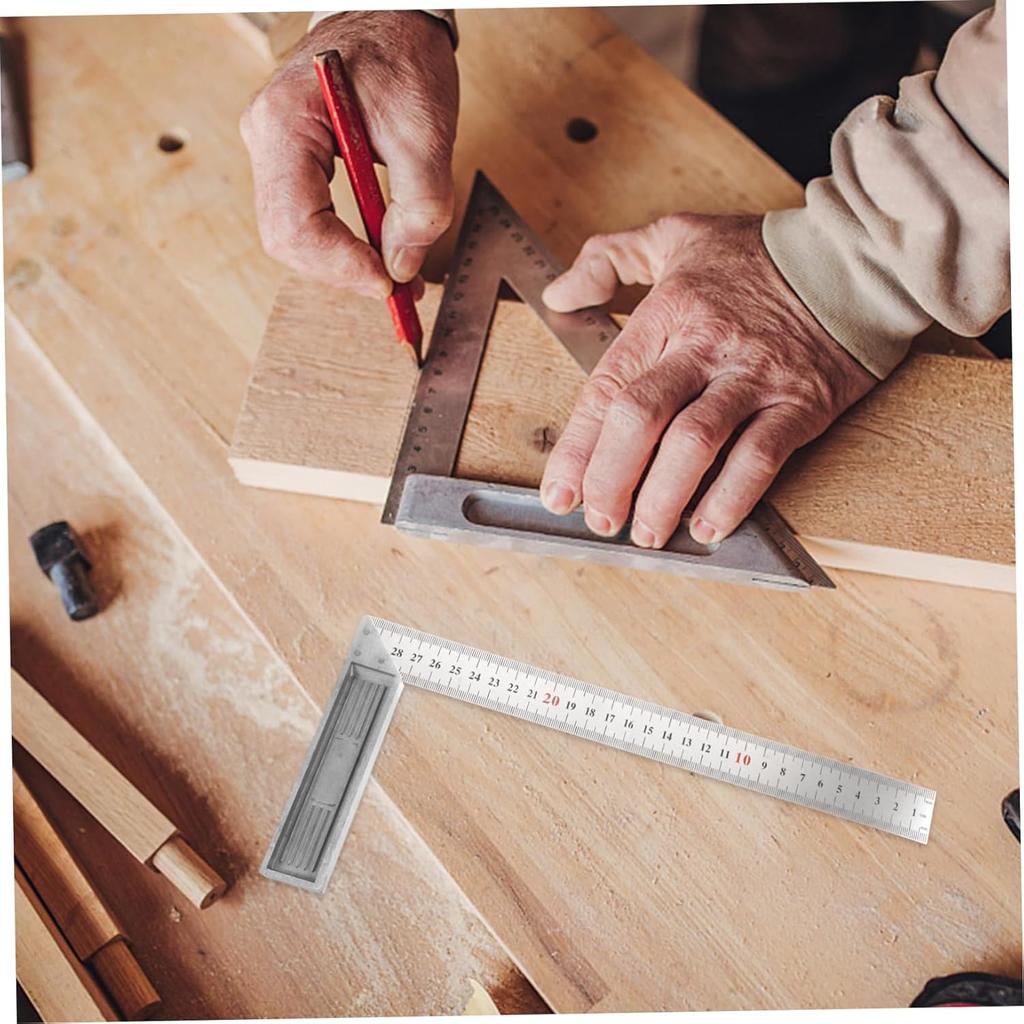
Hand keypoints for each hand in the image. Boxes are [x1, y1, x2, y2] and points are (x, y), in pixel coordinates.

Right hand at [240, 11, 457, 296]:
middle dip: (341, 271)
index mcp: (287, 123)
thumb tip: (402, 267)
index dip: (341, 264)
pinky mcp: (292, 162)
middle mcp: (266, 139)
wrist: (391, 16)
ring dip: (342, 265)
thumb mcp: (426, 131)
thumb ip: (420, 204)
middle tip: (396, 289)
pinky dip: (341, 246)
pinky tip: (376, 254)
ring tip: (393, 275)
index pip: (295, 223)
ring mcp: (274, 151)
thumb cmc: (403, 56)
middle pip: (288, 239)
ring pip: (294, 236)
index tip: (387, 282)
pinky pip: (306, 220)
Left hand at [539, 215, 875, 546]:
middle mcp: (706, 346)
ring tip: (647, 532)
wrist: (856, 256)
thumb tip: (560, 295)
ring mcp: (755, 376)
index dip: (578, 446)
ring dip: (664, 497)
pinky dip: (732, 497)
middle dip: (612, 477)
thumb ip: (610, 260)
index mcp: (669, 313)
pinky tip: (709, 527)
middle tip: (600, 518)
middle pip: (643, 418)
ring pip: (696, 443)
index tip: (559, 491)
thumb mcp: (675, 236)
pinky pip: (761, 457)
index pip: (609, 386)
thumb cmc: (761, 254)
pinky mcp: (802, 402)